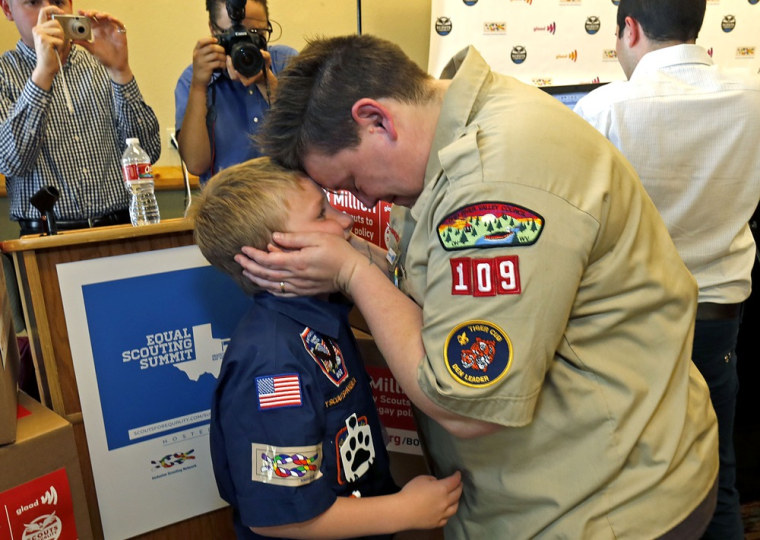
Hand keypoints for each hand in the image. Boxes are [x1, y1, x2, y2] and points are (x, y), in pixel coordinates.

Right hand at [31, 6, 66, 88]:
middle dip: (63, 34)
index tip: (62, 12)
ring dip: (62, 41)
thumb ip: (63, 33)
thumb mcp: (60, 42)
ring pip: (59, 31)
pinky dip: (61, 47)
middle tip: (59, 44)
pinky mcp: (43, 39)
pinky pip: (60, 40)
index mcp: (41, 27)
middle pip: (57, 23)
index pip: (44, 12)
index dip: (53, 9)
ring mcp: (39, 33)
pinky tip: (55, 51)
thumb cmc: (54, 56)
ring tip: (57, 48)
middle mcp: (37, 28)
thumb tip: (71, 26)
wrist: (47, 68)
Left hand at [75, 10, 131, 83]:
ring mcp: (112, 30)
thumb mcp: (92, 49)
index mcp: (96, 31)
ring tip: (97, 16)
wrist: (115, 66)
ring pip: (108, 17)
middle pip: (98, 16)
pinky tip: (110, 19)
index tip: (80, 12)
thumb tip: (72, 40)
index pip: (90, 20)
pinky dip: (115, 20)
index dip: (85, 14)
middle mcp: (104, 29)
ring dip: (103, 14)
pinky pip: (119, 24)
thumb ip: (83, 43)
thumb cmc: (104, 58)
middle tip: (87, 14)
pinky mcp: (121, 33)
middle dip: (92, 12)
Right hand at [190, 36, 225, 87]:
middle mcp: (198, 55)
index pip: (201, 41)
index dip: (209, 39)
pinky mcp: (207, 68)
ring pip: (216, 55)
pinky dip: (223, 64)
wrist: (198, 80)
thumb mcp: (200, 57)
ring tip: (225, 59)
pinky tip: (224, 65)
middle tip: (224, 52)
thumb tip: (216, 41)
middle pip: (211, 47)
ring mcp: (202, 61)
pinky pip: (218, 63)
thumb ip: (205, 50)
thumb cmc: (201, 67)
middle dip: (220, 49)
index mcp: (196, 51)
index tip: (216, 40)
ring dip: (223, 57)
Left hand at [225, 48, 271, 86]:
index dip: (240, 77)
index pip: (246, 82)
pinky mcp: (238, 76)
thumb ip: (266, 56)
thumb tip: (261, 51)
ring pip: (233, 76)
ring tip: (228, 58)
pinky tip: (229, 60)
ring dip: (229, 67)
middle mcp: (247, 79)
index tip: (236, 71)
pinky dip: (229, 67)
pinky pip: (232, 74)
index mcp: (254, 78)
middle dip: (231, 69)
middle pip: (236, 78)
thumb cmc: (264, 67)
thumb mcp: (267, 61)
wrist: (262, 73)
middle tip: (229, 58)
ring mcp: (242, 78)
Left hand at [235, 231, 365, 296]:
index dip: (253, 255)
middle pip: (265, 273)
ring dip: (256, 279)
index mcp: (296, 262)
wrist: (352, 273)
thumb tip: (274, 237)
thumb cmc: (338, 251)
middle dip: (249, 266)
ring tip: (245, 272)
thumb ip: (294, 239)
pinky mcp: (303, 292)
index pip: (267, 260)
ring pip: (271, 285)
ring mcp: (298, 286)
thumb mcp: (318, 238)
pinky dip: (269, 289)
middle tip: (237, 259)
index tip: (243, 249)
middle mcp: (294, 276)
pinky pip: (281, 293)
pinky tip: (264, 285)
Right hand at [398, 472, 461, 529]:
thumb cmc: (410, 492)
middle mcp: (445, 502)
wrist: (402, 511)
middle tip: (459, 484)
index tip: (458, 474)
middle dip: (459, 487)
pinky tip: (446, 511)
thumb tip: (436, 483)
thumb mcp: (421, 479)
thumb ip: (432, 479)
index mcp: (442, 489)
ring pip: (455, 508)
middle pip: (457, 494)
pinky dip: (448, 514)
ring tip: (455, 498)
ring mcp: (442, 514)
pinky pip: (446, 519)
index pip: (454, 481)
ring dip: (457, 501)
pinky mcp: (436, 523)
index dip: (457, 476)